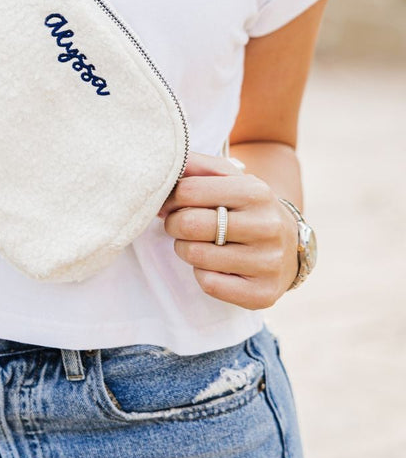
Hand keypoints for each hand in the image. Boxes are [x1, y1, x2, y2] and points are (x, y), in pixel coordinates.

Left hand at [156, 152, 299, 309]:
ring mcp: (268, 262)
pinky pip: (208, 283)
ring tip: (199, 244)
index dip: (171, 198)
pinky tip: (216, 266)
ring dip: (186, 250)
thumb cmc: (247, 208)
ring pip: (195, 255)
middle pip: (189, 224)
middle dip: (174, 225)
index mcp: (256, 192)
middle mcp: (266, 226)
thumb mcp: (230, 179)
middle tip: (180, 225)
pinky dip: (203, 274)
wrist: (290, 246)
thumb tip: (168, 164)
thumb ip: (197, 166)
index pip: (189, 191)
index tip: (173, 203)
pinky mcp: (262, 293)